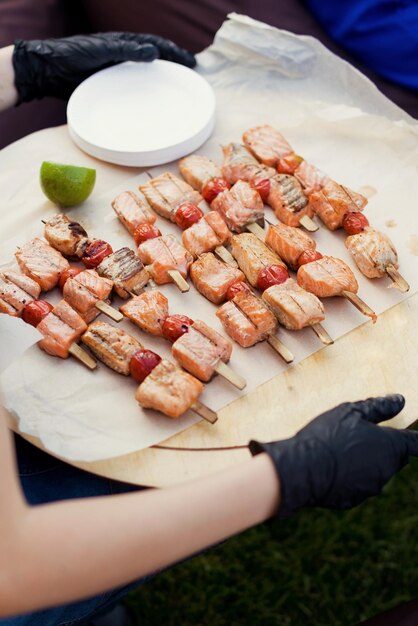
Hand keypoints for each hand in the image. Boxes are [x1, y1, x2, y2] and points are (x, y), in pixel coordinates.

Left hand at [12, 32, 195, 102]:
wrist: (46, 70)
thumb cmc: (71, 55)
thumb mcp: (101, 50)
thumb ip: (126, 50)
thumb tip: (155, 52)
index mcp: (122, 43)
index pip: (155, 45)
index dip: (174, 52)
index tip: (191, 63)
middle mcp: (121, 56)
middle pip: (153, 59)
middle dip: (172, 66)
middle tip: (189, 75)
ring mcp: (114, 72)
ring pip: (143, 76)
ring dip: (159, 82)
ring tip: (174, 90)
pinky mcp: (107, 87)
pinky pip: (131, 91)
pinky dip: (143, 96)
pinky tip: (149, 106)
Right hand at [250, 395, 417, 517]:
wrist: (302, 470)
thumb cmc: (328, 436)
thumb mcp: (351, 412)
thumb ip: (379, 407)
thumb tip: (400, 401)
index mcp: (391, 446)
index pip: (415, 443)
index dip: (416, 440)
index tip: (415, 438)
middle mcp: (387, 470)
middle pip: (394, 458)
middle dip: (384, 448)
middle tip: (360, 436)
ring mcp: (371, 488)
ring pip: (374, 472)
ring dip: (364, 462)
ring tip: (338, 450)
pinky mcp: (354, 500)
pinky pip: (356, 485)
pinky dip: (349, 477)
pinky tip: (329, 467)